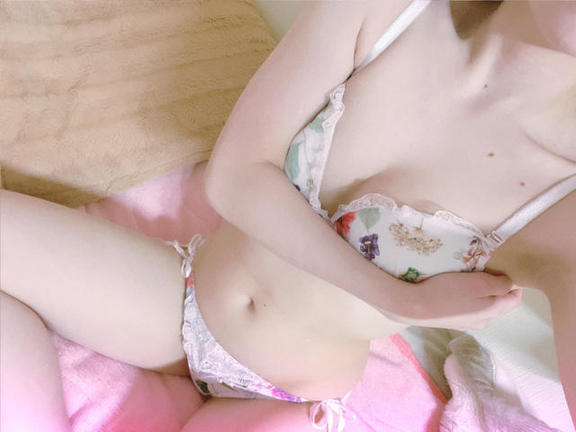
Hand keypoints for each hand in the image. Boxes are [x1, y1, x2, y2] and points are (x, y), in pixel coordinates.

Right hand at [378, 271, 522, 330]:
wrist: (413, 306)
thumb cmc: (446, 291)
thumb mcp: (478, 283)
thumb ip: (500, 284)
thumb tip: (511, 283)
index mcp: (492, 311)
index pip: (515, 299)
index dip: (516, 284)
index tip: (507, 268)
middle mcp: (483, 321)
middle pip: (499, 303)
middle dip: (498, 288)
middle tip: (488, 270)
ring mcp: (466, 324)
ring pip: (482, 307)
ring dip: (482, 294)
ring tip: (470, 278)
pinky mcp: (451, 322)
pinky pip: (467, 309)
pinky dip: (467, 299)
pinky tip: (455, 291)